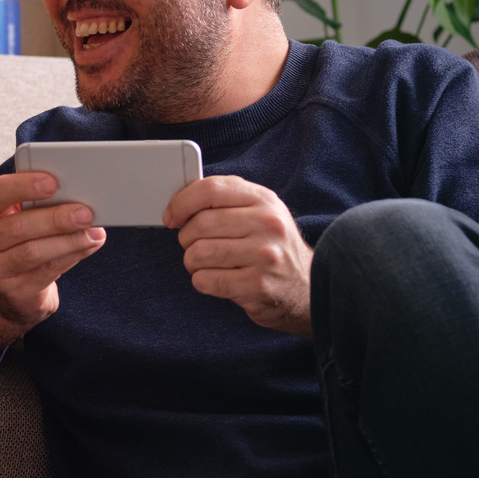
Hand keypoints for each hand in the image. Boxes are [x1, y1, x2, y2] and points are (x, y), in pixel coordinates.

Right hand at [0, 169, 105, 355]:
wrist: (10, 288)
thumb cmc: (22, 240)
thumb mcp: (21, 216)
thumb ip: (41, 203)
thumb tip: (78, 195)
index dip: (22, 186)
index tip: (52, 183)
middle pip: (16, 227)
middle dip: (55, 219)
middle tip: (84, 213)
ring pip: (32, 252)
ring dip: (68, 241)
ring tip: (93, 232)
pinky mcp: (13, 291)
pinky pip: (46, 272)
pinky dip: (72, 257)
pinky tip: (88, 246)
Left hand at [165, 174, 313, 338]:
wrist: (307, 287)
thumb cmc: (271, 247)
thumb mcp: (259, 212)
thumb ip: (225, 199)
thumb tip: (180, 200)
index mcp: (264, 200)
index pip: (210, 190)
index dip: (182, 203)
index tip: (171, 217)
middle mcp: (268, 224)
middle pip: (199, 224)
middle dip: (186, 238)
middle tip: (195, 246)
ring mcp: (264, 256)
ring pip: (198, 253)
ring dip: (193, 262)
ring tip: (208, 264)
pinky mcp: (257, 285)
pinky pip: (205, 280)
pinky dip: (202, 281)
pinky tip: (218, 280)